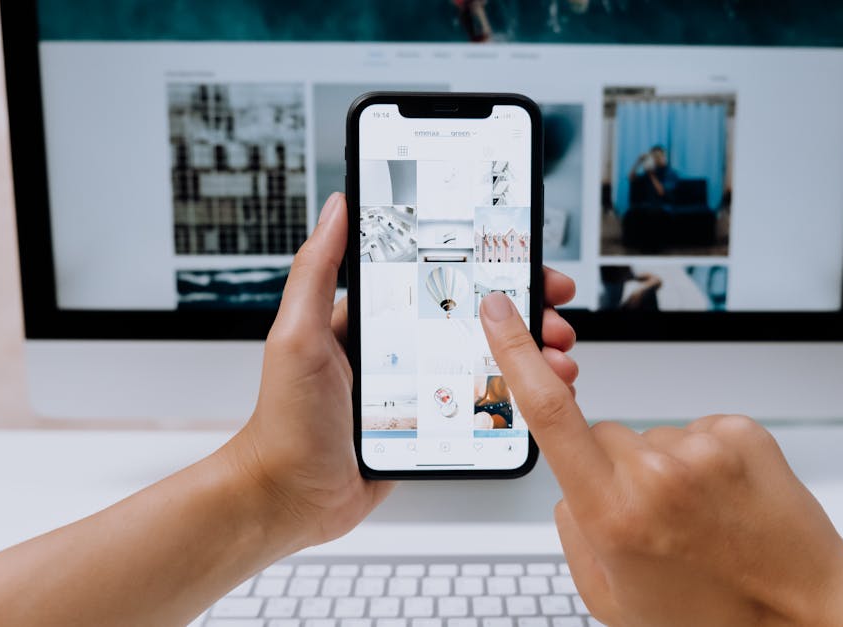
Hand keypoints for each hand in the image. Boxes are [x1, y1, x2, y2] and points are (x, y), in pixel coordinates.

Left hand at [221, 193, 580, 550]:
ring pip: (487, 362)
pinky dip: (514, 399)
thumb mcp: (298, 334)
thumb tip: (337, 206)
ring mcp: (420, 388)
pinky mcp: (430, 427)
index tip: (526, 261)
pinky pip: (478, 406)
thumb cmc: (286, 418)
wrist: (289, 497)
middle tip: (556, 319)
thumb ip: (316, 270)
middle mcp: (403, 349)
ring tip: (557, 362)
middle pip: (476, 320)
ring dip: (528, 358)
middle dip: (523, 316)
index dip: (488, 268)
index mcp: (377, 319)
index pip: (442, 279)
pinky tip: (537, 398)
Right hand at [479, 292, 842, 626]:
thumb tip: (567, 486)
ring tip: (698, 517)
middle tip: (653, 518)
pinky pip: (693, 429)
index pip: (548, 412)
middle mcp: (655, 474)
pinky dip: (701, 459)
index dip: (514, 351)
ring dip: (661, 467)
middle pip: (600, 433)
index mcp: (612, 515)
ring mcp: (702, 449)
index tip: (499, 310)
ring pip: (649, 436)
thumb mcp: (610, 598)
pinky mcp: (740, 431)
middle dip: (610, 467)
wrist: (806, 613)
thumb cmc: (712, 616)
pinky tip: (722, 500)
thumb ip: (571, 534)